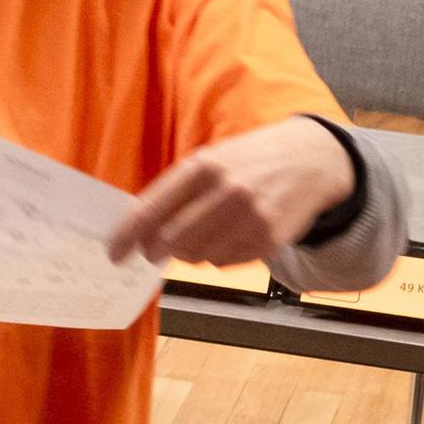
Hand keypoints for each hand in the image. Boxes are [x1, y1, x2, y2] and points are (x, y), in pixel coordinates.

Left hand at [110, 117, 353, 266]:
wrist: (310, 160)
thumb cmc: (249, 161)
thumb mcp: (212, 160)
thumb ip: (177, 191)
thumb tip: (140, 230)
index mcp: (203, 166)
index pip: (152, 209)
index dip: (128, 236)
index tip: (114, 253)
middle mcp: (226, 191)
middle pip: (172, 241)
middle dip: (158, 250)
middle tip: (155, 251)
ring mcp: (249, 217)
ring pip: (198, 256)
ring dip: (193, 252)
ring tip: (210, 229)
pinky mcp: (268, 239)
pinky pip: (224, 263)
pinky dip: (220, 255)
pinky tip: (234, 234)